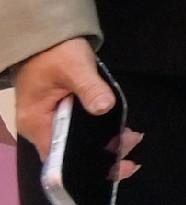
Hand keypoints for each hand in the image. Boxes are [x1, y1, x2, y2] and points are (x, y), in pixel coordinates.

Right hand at [9, 40, 132, 180]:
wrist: (46, 37)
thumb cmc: (55, 52)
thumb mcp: (74, 66)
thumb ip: (90, 88)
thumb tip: (104, 107)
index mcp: (35, 123)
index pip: (57, 158)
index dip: (85, 167)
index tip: (115, 167)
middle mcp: (40, 128)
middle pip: (70, 154)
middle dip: (102, 155)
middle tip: (131, 149)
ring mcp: (50, 122)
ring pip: (78, 143)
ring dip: (104, 143)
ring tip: (132, 138)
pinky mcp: (61, 115)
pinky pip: (80, 131)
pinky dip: (100, 133)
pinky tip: (120, 132)